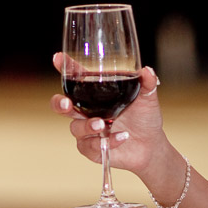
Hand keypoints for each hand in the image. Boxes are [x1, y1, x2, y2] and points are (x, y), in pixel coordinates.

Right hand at [49, 52, 167, 177]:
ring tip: (103, 124)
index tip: (57, 58)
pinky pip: (90, 146)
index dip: (64, 67)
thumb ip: (146, 83)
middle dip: (59, 103)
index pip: (75, 77)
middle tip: (67, 104)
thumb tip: (147, 70)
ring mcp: (86, 130)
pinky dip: (106, 141)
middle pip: (61, 105)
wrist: (150, 146)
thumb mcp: (147, 98)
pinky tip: (121, 137)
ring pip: (75, 128)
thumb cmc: (144, 118)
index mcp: (94, 94)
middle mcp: (85, 111)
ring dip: (88, 125)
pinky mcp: (91, 149)